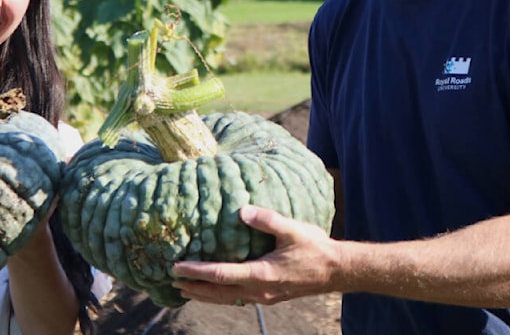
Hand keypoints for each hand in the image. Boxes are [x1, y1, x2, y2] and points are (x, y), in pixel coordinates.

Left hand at [172, 205, 340, 305]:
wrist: (337, 271)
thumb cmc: (315, 248)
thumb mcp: (293, 229)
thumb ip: (267, 220)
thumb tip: (242, 211)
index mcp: (262, 274)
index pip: (221, 274)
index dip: (197, 271)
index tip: (177, 267)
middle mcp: (259, 290)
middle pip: (218, 293)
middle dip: (195, 287)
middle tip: (173, 281)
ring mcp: (264, 296)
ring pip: (227, 299)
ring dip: (205, 295)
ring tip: (186, 290)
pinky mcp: (269, 296)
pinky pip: (237, 299)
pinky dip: (220, 296)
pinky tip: (215, 291)